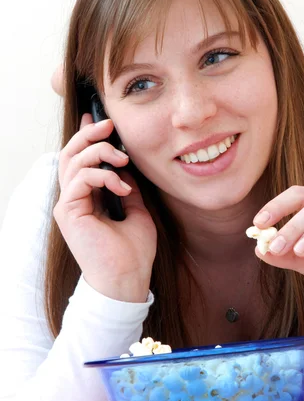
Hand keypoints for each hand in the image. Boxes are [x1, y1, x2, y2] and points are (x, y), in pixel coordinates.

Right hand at [54, 114, 156, 301]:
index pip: (81, 161)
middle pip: (71, 154)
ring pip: (72, 161)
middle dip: (89, 134)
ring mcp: (69, 205)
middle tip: (109, 125)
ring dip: (99, 152)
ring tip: (123, 158)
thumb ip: (128, 188)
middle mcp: (74, 199)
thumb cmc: (133, 252)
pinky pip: (80, 178)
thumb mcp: (137, 211)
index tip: (102, 120)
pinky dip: (103, 175)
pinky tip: (123, 187)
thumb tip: (126, 167)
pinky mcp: (69, 212)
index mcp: (88, 199)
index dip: (88, 137)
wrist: (128, 280)